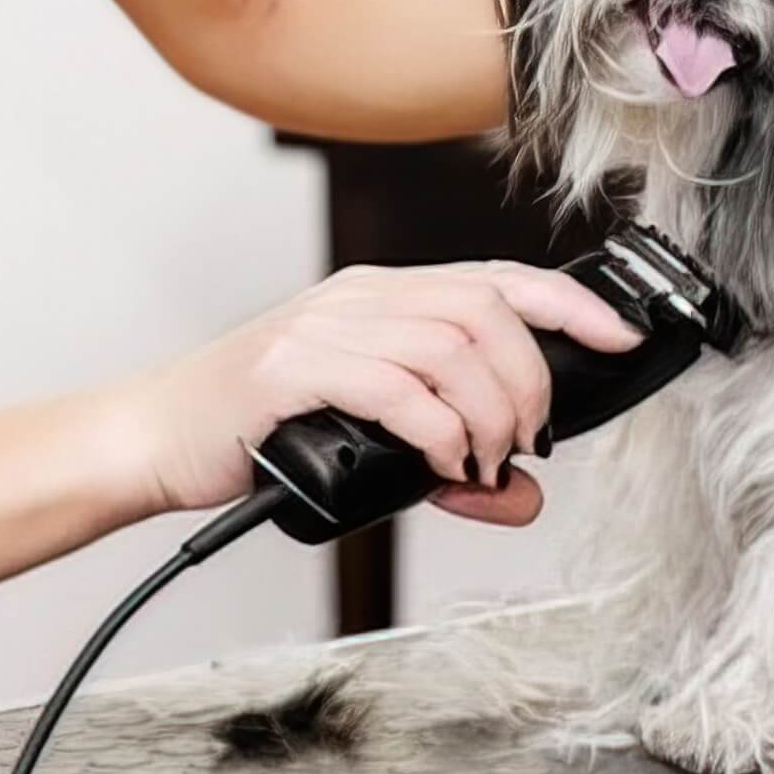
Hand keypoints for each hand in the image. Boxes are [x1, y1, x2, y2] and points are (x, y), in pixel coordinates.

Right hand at [120, 261, 642, 526]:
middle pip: (487, 310)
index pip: (498, 278)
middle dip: (529, 380)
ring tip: (483, 461)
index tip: (620, 337)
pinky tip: (440, 462)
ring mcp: (322, 326)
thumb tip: (524, 496)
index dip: (570, 302)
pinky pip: (393, 386)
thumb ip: (453, 464)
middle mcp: (361, 297)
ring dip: (488, 412)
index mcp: (387, 296)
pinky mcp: (289, 368)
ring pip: (449, 345)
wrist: (153, 437)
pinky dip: (435, 429)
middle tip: (527, 441)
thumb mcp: (376, 445)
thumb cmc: (265, 431)